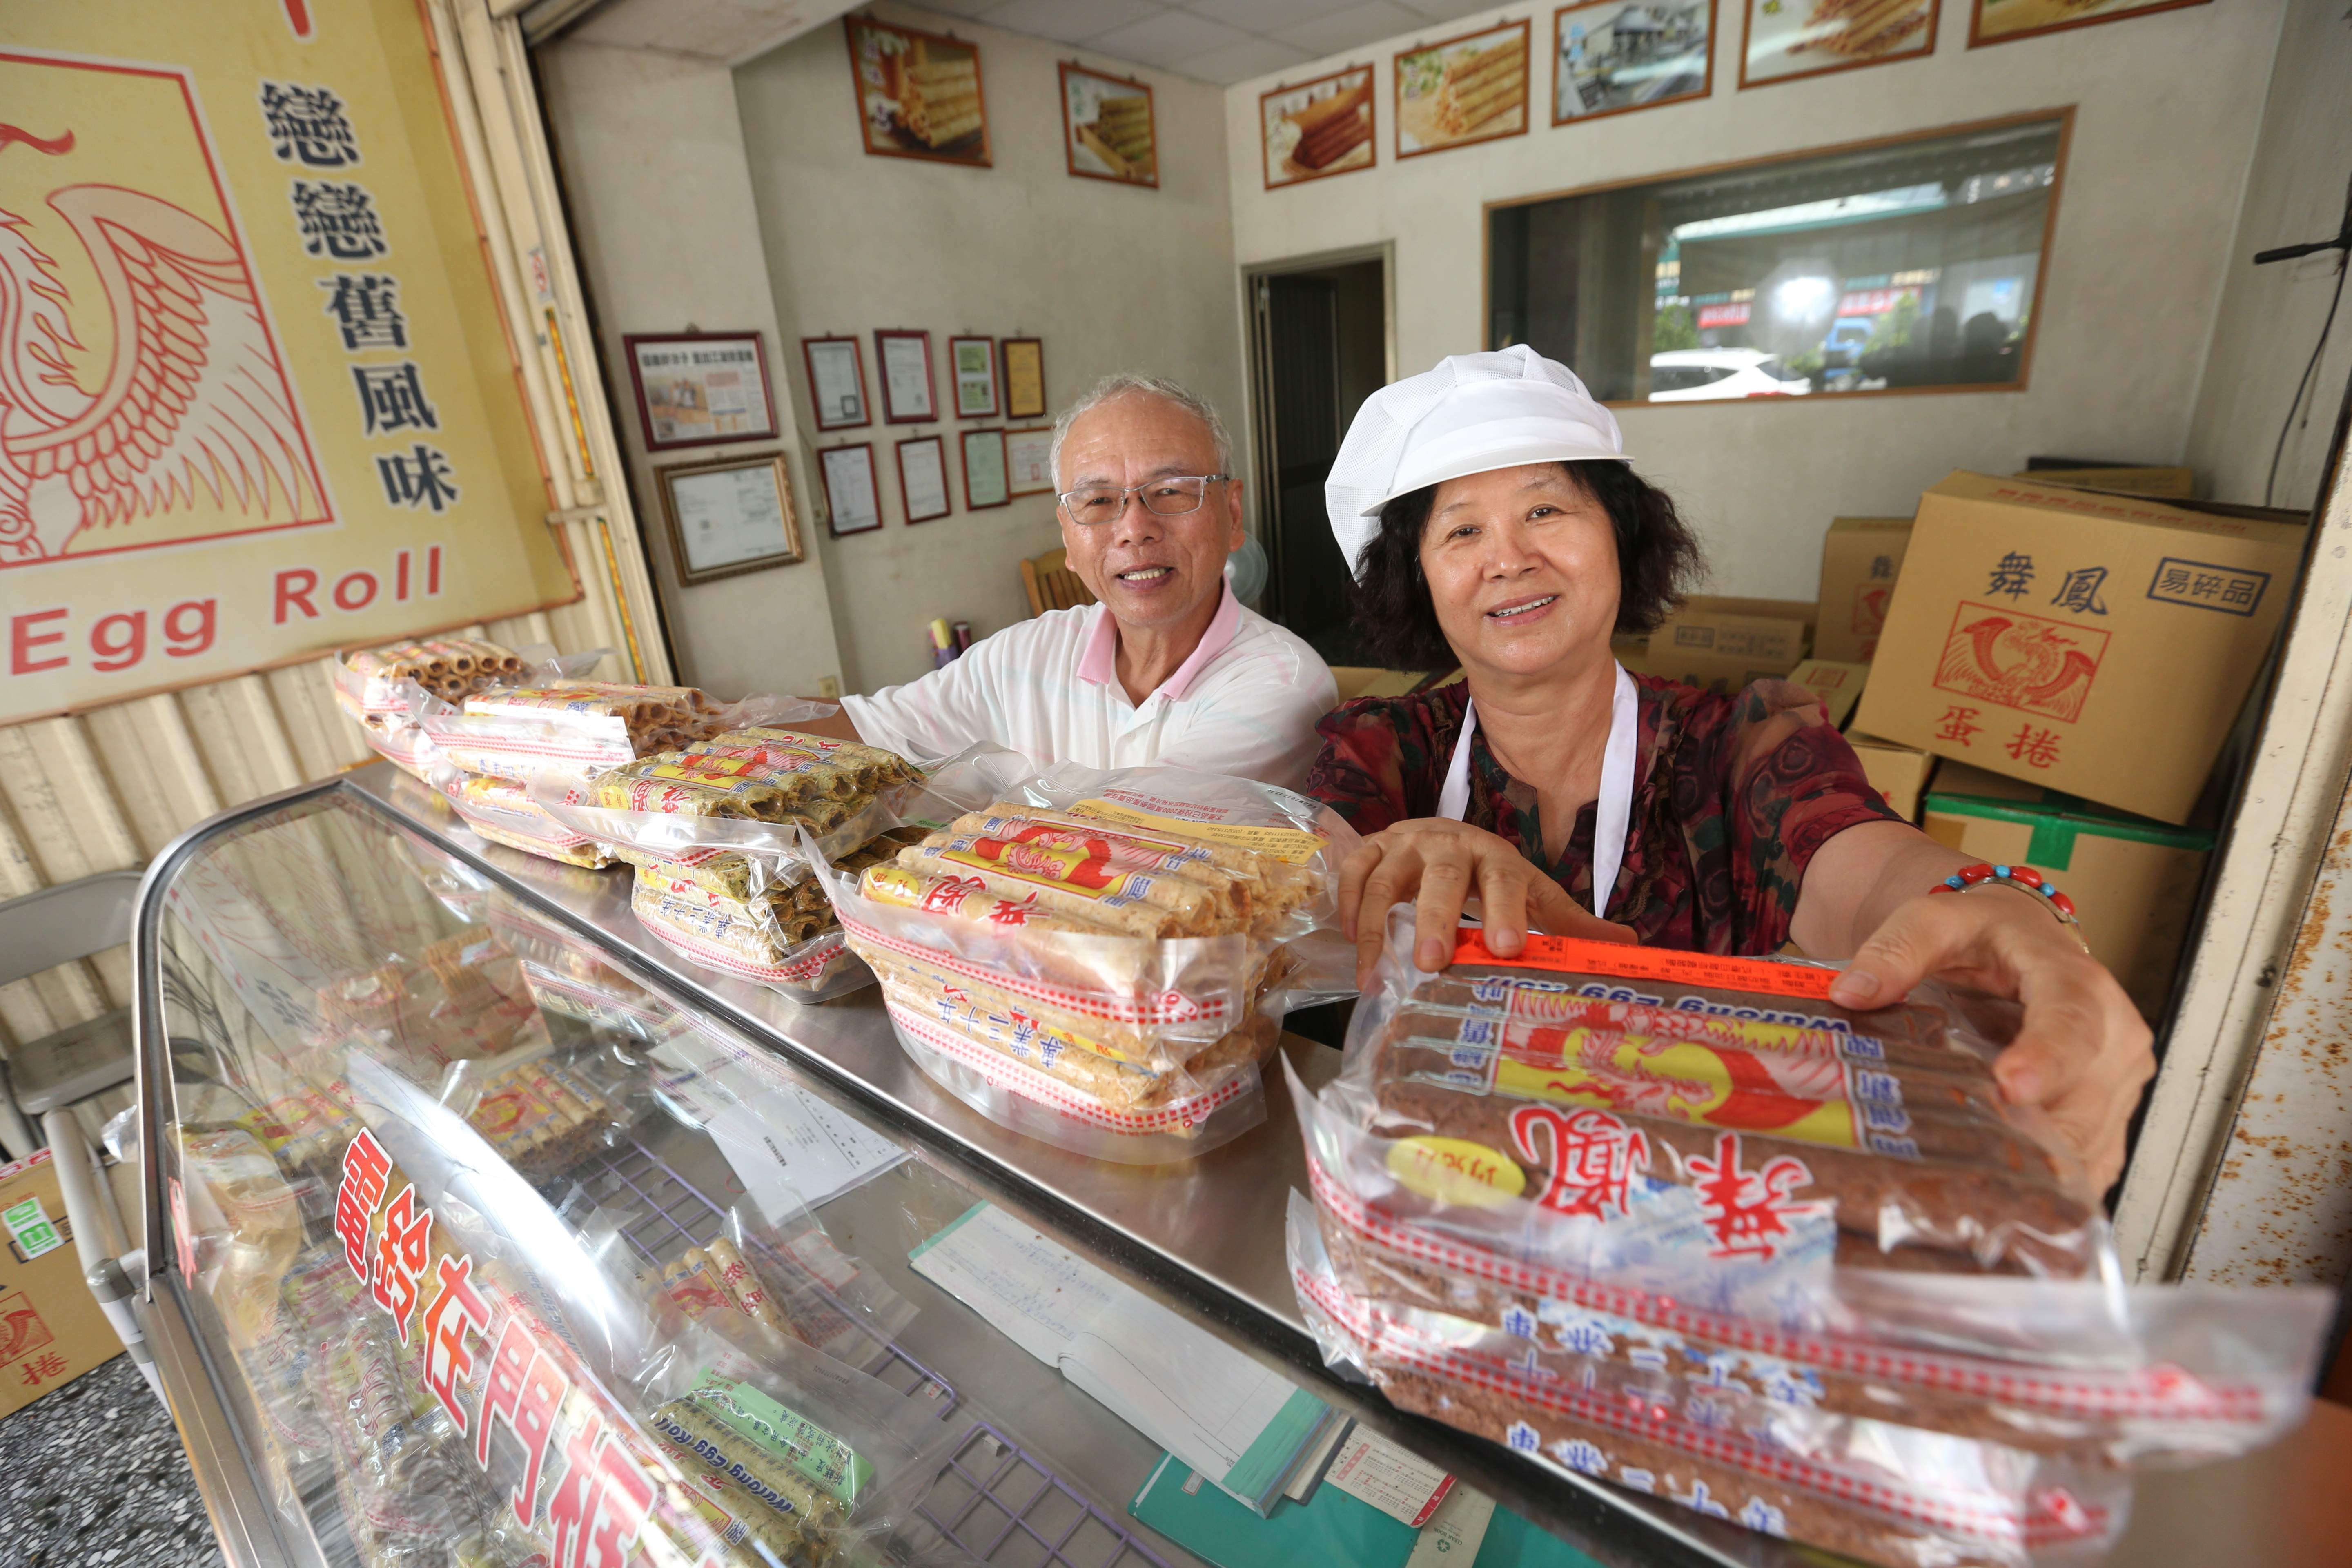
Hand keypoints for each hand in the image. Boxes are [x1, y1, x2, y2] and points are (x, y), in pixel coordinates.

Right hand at [1337, 817, 1634, 987]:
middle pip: (1440, 877)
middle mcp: (1448, 844)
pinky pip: (1353, 873)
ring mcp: (1405, 844)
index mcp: (1495, 856)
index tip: (1507, 949)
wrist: (1440, 835)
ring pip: (1386, 878)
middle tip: (1431, 964)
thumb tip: (1631, 946)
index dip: (1505, 910)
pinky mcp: (1372, 849)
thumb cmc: (1489, 877)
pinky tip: (1352, 945)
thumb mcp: (1531, 893)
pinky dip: (1347, 907)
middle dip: (1434, 919)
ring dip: (1376, 926)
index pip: (1503, 879)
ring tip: (1374, 975)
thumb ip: (1570, 923)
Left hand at [1826, 886, 2153, 1192]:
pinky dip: (2056, 1180)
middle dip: (2032, 1133)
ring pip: (2090, 1138)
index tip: (2012, 1086)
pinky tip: (2008, 1188)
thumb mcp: (1935, 921)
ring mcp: (2118, 1078)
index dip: (2047, 1058)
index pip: (2071, 1022)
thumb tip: (1853, 991)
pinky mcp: (2112, 1112)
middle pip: (2084, 1098)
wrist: (2026, 940)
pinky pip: (2095, 1159)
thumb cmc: (1984, 934)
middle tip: (1968, 1157)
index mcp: (2076, 981)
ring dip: (2040, 1164)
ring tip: (1976, 1176)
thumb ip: (1897, 950)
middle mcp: (2114, 1033)